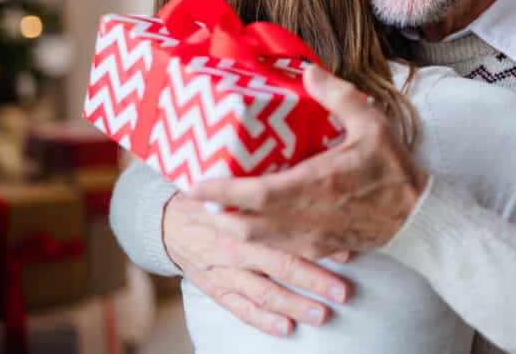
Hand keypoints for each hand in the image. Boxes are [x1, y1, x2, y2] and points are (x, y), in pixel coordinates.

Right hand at [162, 191, 352, 335]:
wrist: (169, 222)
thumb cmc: (218, 200)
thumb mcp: (242, 187)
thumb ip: (277, 191)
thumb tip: (322, 192)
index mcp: (245, 217)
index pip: (285, 232)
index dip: (317, 243)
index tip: (347, 253)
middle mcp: (237, 246)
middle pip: (280, 265)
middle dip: (314, 281)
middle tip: (342, 292)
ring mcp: (226, 271)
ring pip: (264, 293)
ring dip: (294, 305)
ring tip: (321, 315)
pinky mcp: (217, 289)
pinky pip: (241, 309)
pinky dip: (263, 321)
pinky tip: (285, 328)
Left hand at [188, 65, 428, 257]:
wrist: (417, 217)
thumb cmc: (393, 170)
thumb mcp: (372, 124)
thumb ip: (338, 96)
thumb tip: (308, 71)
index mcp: (314, 185)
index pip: (254, 194)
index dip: (220, 193)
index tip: (194, 184)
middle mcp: (306, 216)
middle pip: (245, 225)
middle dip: (217, 213)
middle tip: (198, 195)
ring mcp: (311, 238)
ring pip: (258, 242)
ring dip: (233, 227)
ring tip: (218, 208)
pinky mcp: (319, 248)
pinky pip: (278, 248)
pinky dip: (257, 239)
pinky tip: (253, 223)